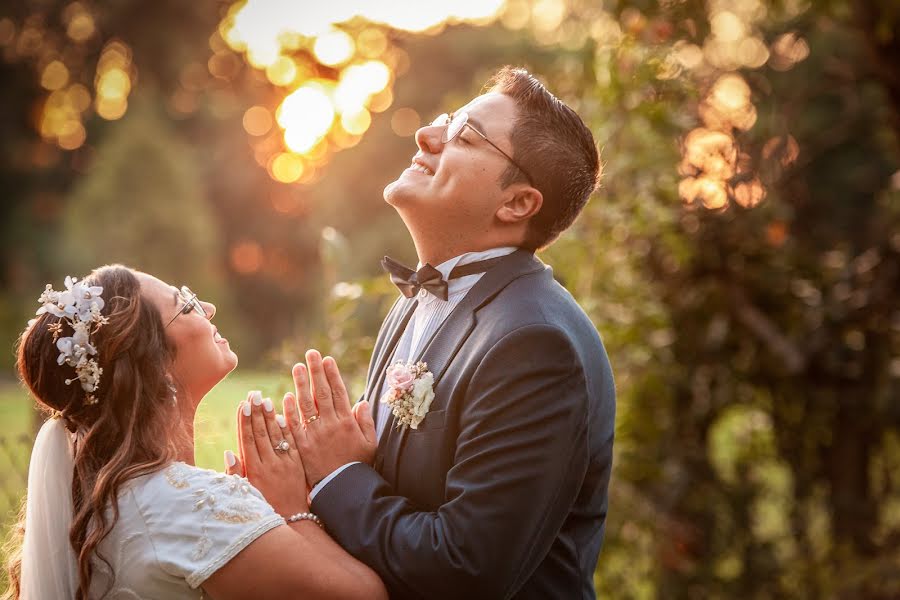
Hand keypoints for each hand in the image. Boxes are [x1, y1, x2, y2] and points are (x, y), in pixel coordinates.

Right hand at [225, 390, 308, 516]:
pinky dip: (286, 428)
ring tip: (265, 399)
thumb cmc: (263, 509)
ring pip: (275, 435)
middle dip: (256, 412)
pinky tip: (283, 415)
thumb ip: (236, 472)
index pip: (247, 440)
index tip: (242, 404)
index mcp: (254, 471)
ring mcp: (285, 464)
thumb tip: (229, 451)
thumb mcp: (245, 493)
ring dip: (270, 416)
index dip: (244, 421)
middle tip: (253, 394)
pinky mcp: (298, 465)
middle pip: (261, 433)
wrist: (292, 522)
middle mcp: (269, 465)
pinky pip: (292, 443)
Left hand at [283, 350, 376, 488]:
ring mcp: (314, 435)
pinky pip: (294, 425)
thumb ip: (366, 422)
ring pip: (306, 405)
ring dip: (301, 384)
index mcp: (347, 423)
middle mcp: (329, 425)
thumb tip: (361, 402)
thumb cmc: (358, 467)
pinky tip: (286, 396)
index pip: (338, 392)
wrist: (342, 490)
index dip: (332, 374)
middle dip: (316, 372)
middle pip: (321, 393)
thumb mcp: (370, 444)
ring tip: (297, 367)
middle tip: (310, 354)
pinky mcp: (302, 446)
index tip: (328, 359)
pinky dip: (289, 410)